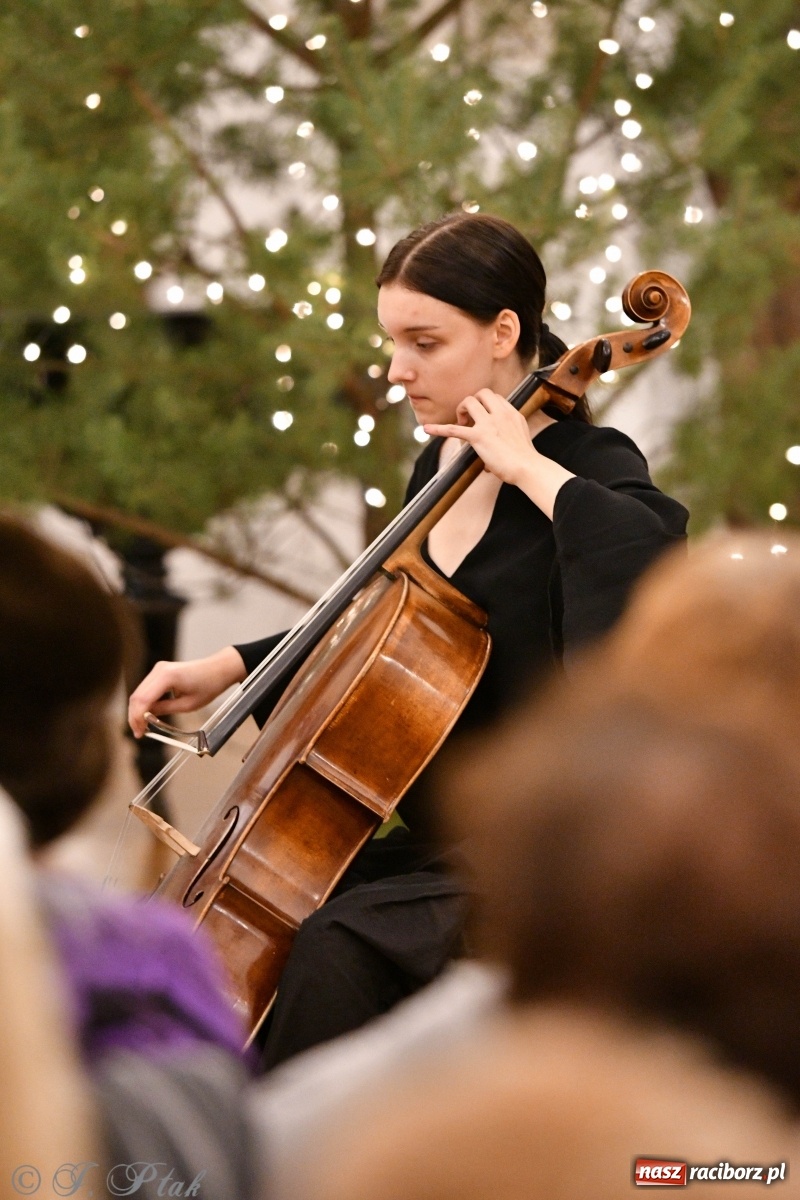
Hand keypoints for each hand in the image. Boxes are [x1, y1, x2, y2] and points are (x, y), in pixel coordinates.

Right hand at [127, 646, 246, 737]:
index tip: (139, 733)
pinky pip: (146, 689)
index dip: (137, 718)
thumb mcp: (188, 705)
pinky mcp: (160, 671)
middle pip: (137, 696)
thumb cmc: (209, 686)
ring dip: (138, 710)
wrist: (219, 669)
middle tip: (139, 733)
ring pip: (139, 693)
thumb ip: (164, 710)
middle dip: (135, 716)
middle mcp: (159, 670)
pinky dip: (145, 703)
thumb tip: (147, 718)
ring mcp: (158, 669)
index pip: (142, 699)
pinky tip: (148, 715)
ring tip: (143, 727)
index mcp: (167, 676)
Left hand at [423, 389, 538, 485]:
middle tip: (469, 418)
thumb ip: (509, 431)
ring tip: (461, 422)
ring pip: (469, 401)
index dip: (486, 405)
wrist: (527, 467)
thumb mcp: (521, 435)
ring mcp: (489, 423)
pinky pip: (454, 429)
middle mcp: (500, 413)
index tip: (482, 417)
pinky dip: (439, 428)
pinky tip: (427, 429)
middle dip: (473, 402)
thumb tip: (498, 440)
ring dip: (462, 410)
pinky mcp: (478, 436)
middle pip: (482, 393)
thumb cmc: (525, 457)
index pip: (495, 397)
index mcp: (511, 412)